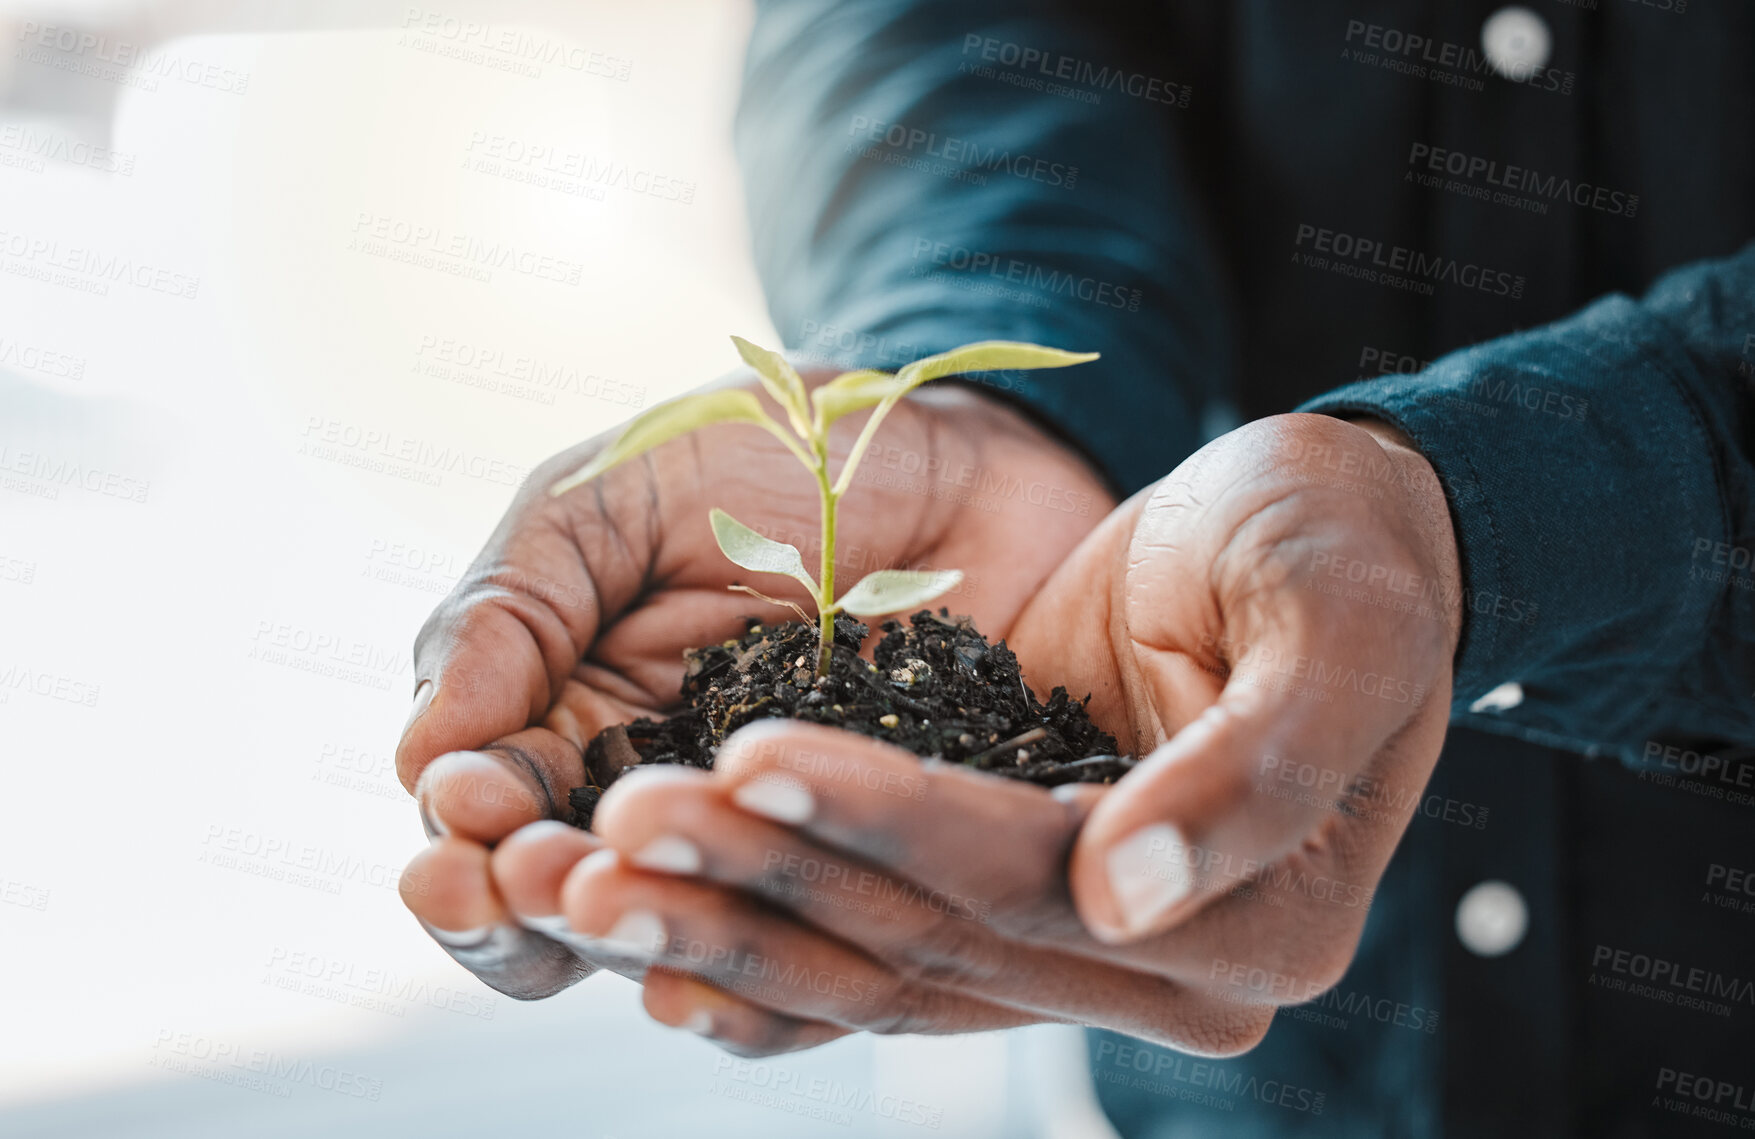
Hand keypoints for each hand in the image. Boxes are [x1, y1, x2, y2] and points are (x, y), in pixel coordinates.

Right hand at [394, 372, 1114, 1001]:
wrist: (964, 456)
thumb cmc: (772, 458)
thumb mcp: (614, 503)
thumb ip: (512, 611)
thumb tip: (418, 755)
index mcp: (569, 720)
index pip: (483, 822)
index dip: (460, 835)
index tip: (465, 813)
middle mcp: (656, 805)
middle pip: (558, 908)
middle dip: (518, 905)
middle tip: (523, 878)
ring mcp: (765, 841)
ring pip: (675, 936)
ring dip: (628, 931)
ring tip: (611, 897)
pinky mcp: (870, 862)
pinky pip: (815, 931)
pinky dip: (777, 950)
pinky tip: (755, 923)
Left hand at [501, 413, 1459, 1054]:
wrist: (1325, 537)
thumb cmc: (1346, 552)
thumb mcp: (1338, 624)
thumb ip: (1256, 764)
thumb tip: (1119, 887)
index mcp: (1263, 918)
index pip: (1033, 881)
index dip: (887, 822)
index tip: (747, 753)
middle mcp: (1163, 963)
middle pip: (932, 942)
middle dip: (765, 880)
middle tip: (612, 826)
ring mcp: (1080, 949)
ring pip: (880, 964)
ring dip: (731, 917)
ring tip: (584, 872)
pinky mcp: (1012, 904)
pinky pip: (876, 952)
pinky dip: (764, 942)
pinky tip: (652, 930)